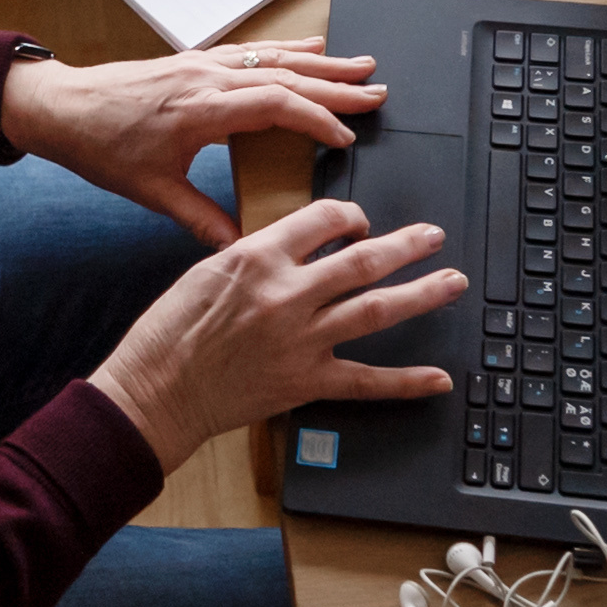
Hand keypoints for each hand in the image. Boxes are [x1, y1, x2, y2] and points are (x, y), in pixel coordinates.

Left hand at [0, 38, 388, 246]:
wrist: (59, 107)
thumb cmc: (99, 147)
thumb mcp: (152, 192)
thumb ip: (201, 220)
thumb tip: (242, 246)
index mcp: (200, 109)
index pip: (275, 107)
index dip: (316, 120)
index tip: (347, 138)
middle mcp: (206, 77)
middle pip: (286, 76)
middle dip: (336, 86)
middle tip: (378, 93)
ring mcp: (202, 63)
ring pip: (274, 58)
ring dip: (321, 63)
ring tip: (362, 66)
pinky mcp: (195, 60)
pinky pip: (252, 50)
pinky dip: (287, 50)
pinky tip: (311, 47)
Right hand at [87, 196, 458, 465]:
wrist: (155, 391)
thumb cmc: (169, 333)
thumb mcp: (206, 272)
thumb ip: (256, 257)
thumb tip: (294, 249)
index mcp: (258, 257)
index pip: (323, 219)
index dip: (350, 215)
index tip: (360, 221)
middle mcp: (287, 294)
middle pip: (363, 260)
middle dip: (406, 245)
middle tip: (433, 237)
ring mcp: (301, 340)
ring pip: (376, 309)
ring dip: (421, 294)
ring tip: (451, 281)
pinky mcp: (305, 382)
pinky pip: (367, 381)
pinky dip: (406, 382)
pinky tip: (437, 378)